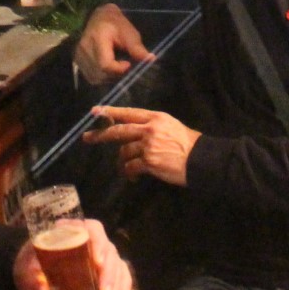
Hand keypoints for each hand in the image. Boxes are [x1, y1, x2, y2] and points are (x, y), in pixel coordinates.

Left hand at [13, 220, 133, 289]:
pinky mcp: (102, 268)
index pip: (91, 228)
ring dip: (115, 282)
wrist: (30, 270)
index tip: (96, 261)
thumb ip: (31, 279)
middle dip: (109, 272)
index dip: (98, 242)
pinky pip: (119, 271)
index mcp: (71, 231)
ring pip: (115, 262)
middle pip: (107, 249)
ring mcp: (98, 253)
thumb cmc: (28, 264)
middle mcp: (89, 240)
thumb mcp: (24, 270)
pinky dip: (123, 283)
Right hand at [74, 5, 153, 83]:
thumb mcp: (129, 32)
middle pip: (101, 73)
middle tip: (125, 65)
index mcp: (97, 38)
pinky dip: (101, 77)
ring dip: (109, 77)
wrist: (99, 17)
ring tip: (117, 66)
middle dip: (116, 74)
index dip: (118, 69)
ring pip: (95, 77)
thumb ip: (137, 48)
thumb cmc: (116, 24)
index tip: (128, 64)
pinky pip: (90, 76)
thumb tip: (151, 59)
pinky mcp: (77, 60)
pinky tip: (108, 69)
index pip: (105, 64)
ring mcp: (78, 55)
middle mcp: (84, 48)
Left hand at [83, 105, 200, 185]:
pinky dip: (129, 173)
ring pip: (124, 152)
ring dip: (122, 162)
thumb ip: (153, 127)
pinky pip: (130, 167)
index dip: (111, 112)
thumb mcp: (172, 126)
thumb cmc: (190, 144)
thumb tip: (137, 135)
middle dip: (101, 135)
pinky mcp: (149, 162)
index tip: (96, 111)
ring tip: (126, 170)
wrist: (201, 160)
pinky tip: (134, 177)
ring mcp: (148, 145)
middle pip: (119, 130)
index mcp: (156, 118)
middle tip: (87, 138)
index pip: (129, 113)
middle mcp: (150, 129)